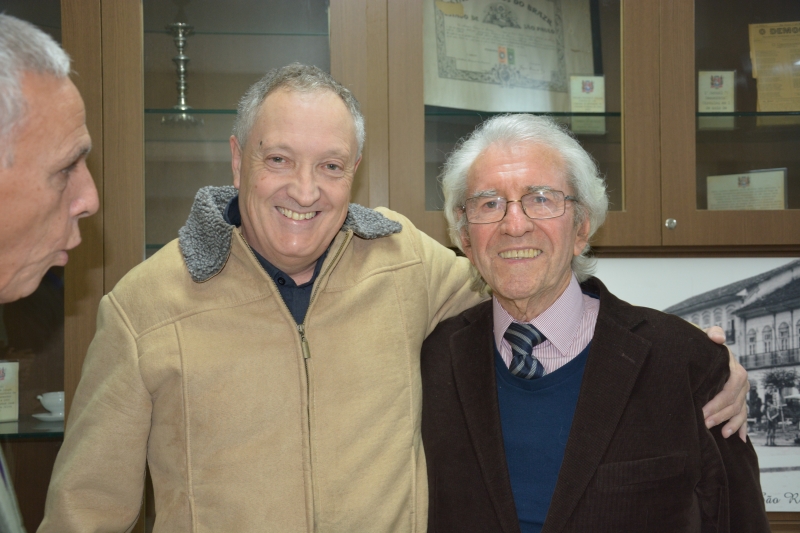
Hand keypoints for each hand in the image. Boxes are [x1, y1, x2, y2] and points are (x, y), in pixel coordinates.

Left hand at [701, 326, 748, 441]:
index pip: (731, 387)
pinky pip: (743, 415)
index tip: (702, 410)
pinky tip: (738, 438)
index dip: (718, 400)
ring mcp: (741, 391)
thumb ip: (712, 334)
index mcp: (733, 367)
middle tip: (704, 423)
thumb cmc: (700, 344)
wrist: (700, 349)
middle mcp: (740, 380)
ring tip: (720, 433)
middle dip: (720, 414)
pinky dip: (741, 426)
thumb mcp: (703, 335)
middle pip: (735, 401)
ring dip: (731, 423)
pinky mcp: (737, 399)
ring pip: (740, 410)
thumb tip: (718, 338)